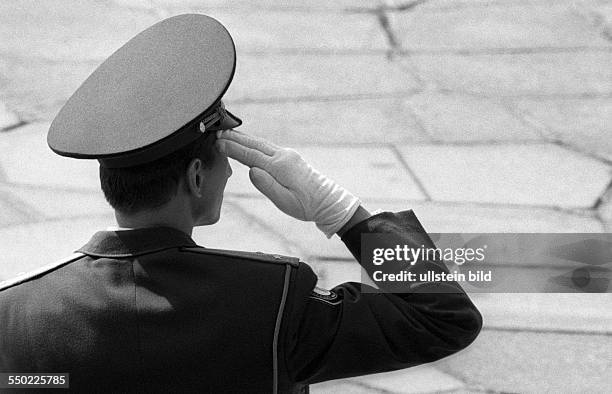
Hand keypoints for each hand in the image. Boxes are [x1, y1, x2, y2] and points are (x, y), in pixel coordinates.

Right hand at [216, 129, 359, 237]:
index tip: (218, 143)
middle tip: (216, 132)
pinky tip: (247, 143)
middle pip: (254, 144)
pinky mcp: (289, 157)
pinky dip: (253, 143)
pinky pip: (266, 147)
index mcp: (280, 167)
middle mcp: (283, 156)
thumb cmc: (306, 205)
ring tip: (227, 133)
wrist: (326, 201)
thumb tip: (251, 170)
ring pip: (260, 143)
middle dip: (234, 138)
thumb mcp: (285, 201)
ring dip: (243, 138)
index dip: (232, 149)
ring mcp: (287, 155)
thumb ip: (267, 186)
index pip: (250, 155)